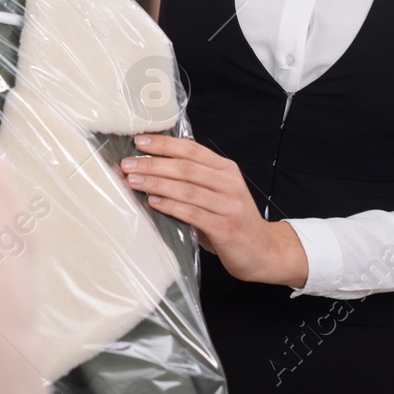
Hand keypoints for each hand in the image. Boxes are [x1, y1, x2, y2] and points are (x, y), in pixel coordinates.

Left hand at [120, 134, 309, 289]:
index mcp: (226, 170)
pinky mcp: (226, 228)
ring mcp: (229, 205)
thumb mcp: (217, 194)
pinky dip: (171, 206)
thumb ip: (193, 182)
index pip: (191, 149)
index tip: (139, 141)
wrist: (265, 252)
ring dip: (156, 183)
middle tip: (127, 164)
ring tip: (133, 181)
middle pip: (185, 167)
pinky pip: (193, 213)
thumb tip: (149, 172)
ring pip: (187, 188)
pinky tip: (153, 202)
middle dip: (152, 164)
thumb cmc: (232, 221)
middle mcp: (229, 183)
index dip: (164, 144)